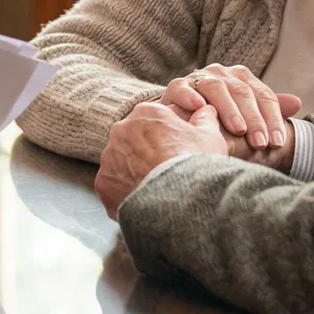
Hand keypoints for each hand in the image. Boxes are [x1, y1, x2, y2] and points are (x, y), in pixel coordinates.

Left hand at [96, 101, 228, 219]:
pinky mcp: (103, 183)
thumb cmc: (196, 163)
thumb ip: (205, 119)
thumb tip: (206, 111)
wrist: (180, 199)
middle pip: (134, 141)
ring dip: (134, 173)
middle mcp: (121, 129)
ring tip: (156, 189)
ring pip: (121, 164)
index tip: (176, 151)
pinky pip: (113, 187)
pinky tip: (144, 202)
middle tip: (166, 171)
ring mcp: (109, 157)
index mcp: (146, 112)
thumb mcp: (209, 136)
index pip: (153, 122)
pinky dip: (125, 193)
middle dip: (147, 154)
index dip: (166, 137)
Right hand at [160, 64, 299, 153]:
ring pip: (216, 88)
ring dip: (228, 109)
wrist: (183, 121)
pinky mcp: (176, 86)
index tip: (277, 142)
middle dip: (253, 119)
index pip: (263, 96)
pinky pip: (182, 87)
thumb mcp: (247, 118)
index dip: (271, 119)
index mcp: (242, 79)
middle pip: (242, 92)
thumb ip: (268, 110)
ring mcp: (199, 78)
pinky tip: (199, 107)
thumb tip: (297, 103)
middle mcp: (222, 74)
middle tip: (260, 143)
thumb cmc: (220, 122)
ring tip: (238, 129)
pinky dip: (190, 95)